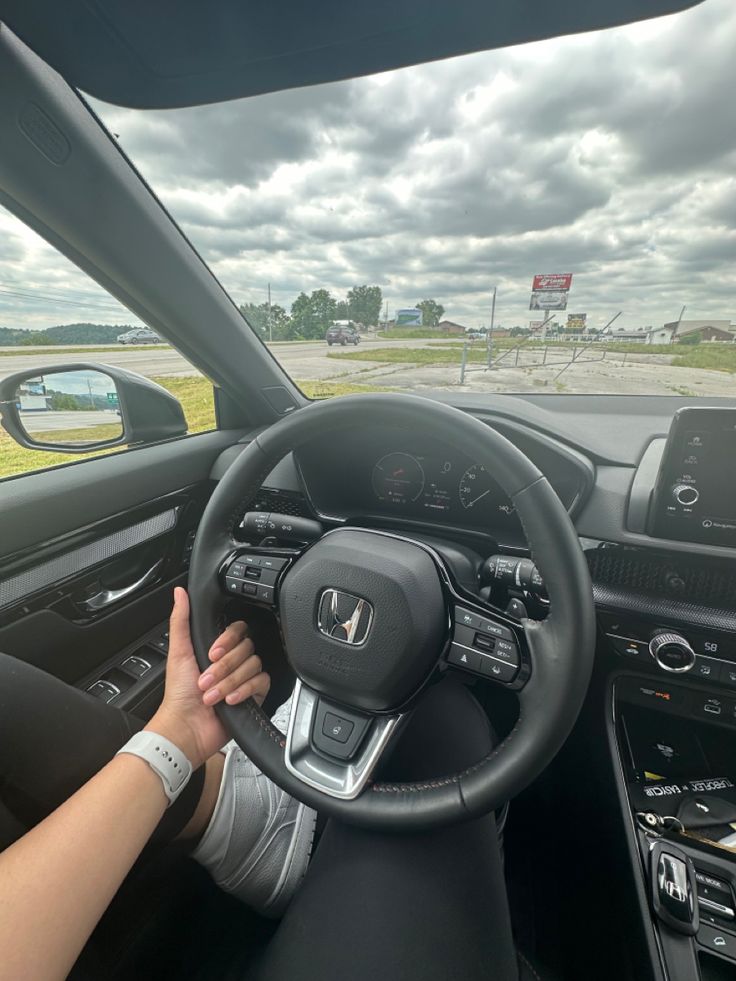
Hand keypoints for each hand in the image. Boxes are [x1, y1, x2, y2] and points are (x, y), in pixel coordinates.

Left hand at [145, 587, 269, 767]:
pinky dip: (245, 690)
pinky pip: (261, 682)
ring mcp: (244, 678)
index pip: (237, 630)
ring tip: (212, 695)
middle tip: (206, 679)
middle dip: (224, 667)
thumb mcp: (178, 652)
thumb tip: (180, 593)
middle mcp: (232, 662)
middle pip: (246, 649)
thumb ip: (181, 620)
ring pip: (253, 665)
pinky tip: (230, 699)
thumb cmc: (179, 694)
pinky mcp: (254, 696)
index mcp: (216, 649)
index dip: (227, 640)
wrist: (186, 727)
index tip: (211, 653)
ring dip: (230, 681)